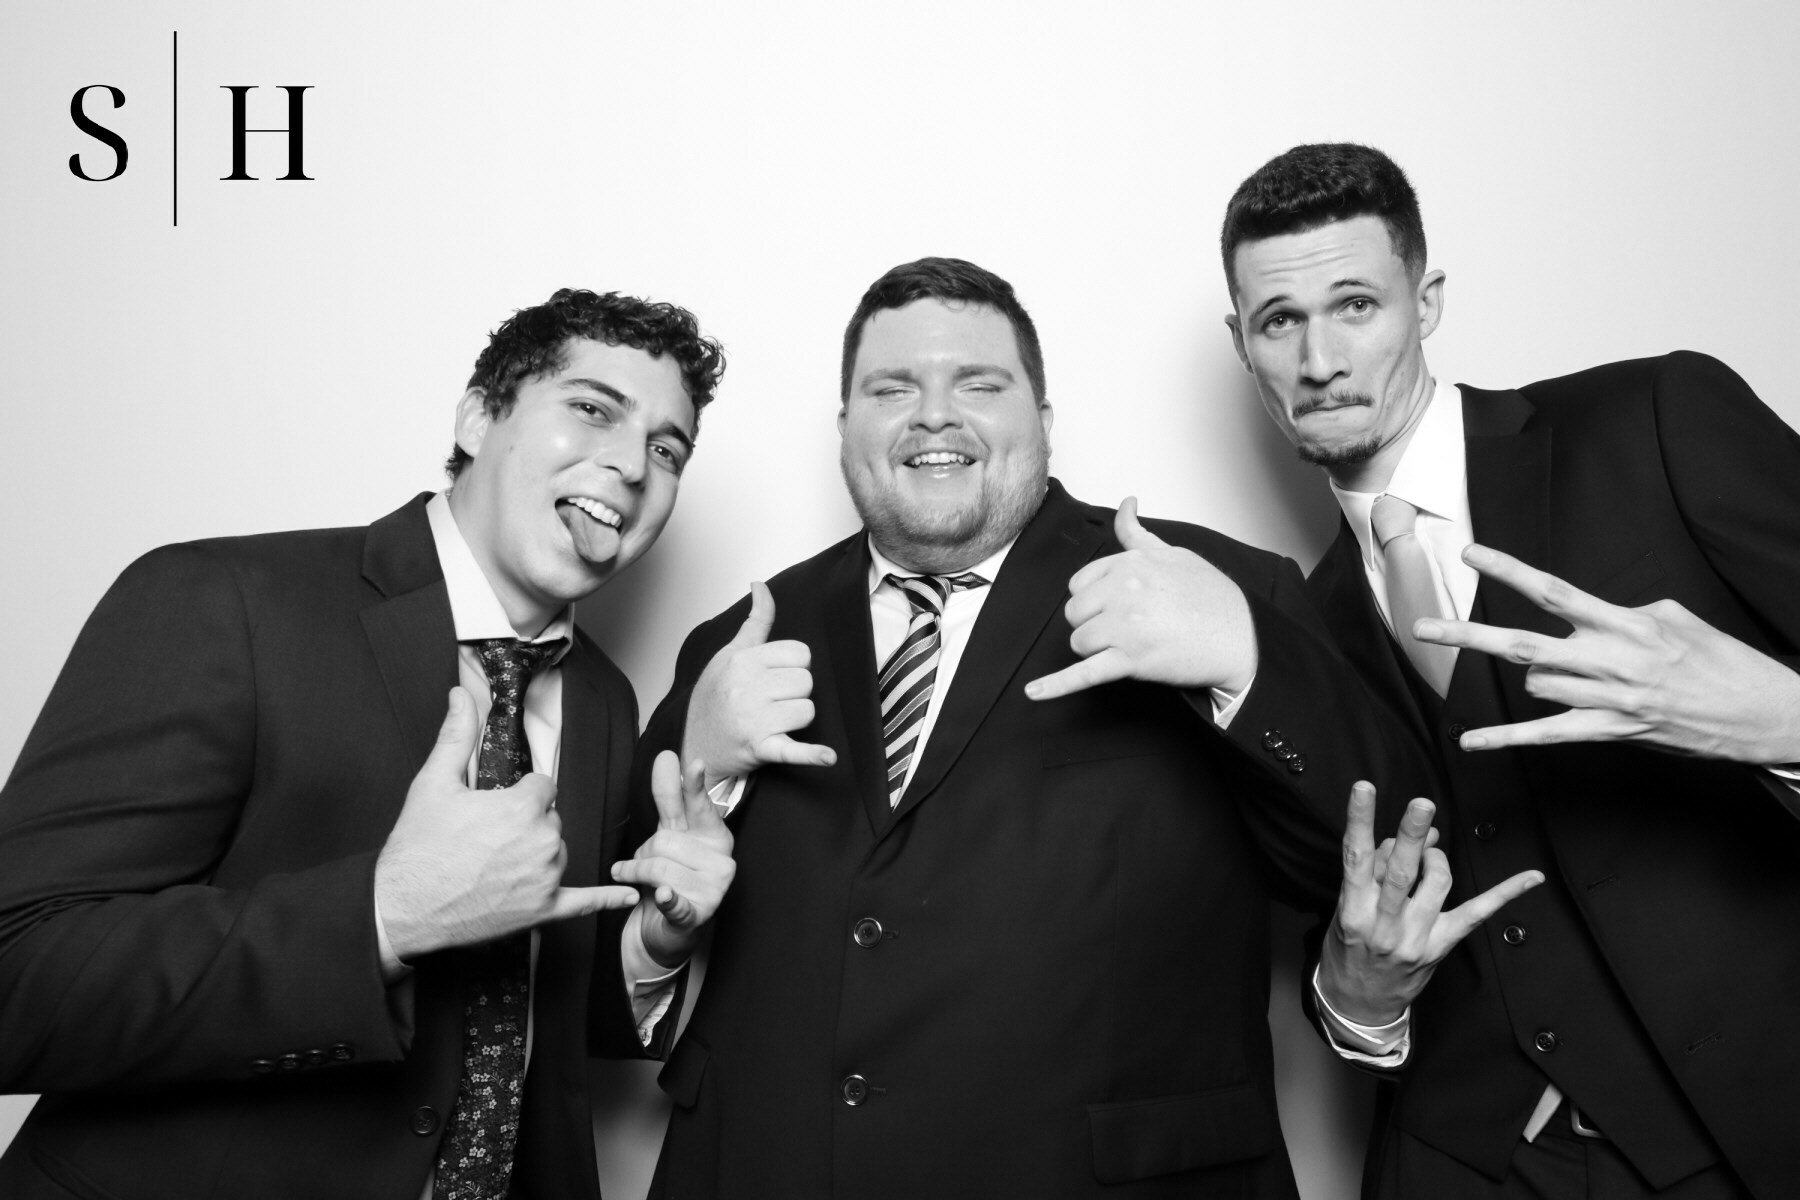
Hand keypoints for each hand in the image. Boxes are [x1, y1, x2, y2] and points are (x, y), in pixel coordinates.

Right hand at [375, 688, 639, 960]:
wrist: (401, 908)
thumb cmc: (417, 846)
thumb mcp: (433, 783)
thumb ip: (456, 736)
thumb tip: (460, 694)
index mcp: (523, 807)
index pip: (543, 787)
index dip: (519, 795)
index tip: (494, 807)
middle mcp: (543, 841)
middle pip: (552, 819)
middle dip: (527, 824)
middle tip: (486, 839)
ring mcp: (546, 879)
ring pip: (559, 852)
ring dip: (539, 854)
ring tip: (495, 865)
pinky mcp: (542, 912)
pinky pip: (583, 903)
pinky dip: (604, 899)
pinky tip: (628, 894)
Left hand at [610, 752, 736, 968]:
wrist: (671, 927)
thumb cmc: (672, 875)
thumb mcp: (670, 834)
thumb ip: (670, 797)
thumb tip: (667, 757)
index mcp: (715, 834)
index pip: (699, 806)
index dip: (693, 786)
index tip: (694, 764)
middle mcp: (721, 859)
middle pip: (664, 840)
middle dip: (642, 852)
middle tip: (638, 864)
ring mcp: (713, 888)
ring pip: (658, 869)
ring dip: (636, 875)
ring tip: (639, 883)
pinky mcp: (699, 914)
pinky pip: (675, 901)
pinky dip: (667, 900)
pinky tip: (664, 896)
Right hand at [684, 582, 835, 786]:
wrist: (696, 744)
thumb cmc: (715, 697)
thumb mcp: (730, 654)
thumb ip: (755, 622)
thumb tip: (760, 585)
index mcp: (743, 661)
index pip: (800, 653)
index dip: (795, 665)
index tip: (778, 676)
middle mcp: (746, 687)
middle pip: (806, 682)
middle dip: (797, 692)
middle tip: (773, 701)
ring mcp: (753, 719)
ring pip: (807, 711)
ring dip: (797, 719)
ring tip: (774, 721)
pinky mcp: (760, 748)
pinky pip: (793, 750)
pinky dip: (811, 755)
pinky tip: (828, 757)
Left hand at [1024, 497, 1256, 700]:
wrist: (1242, 638)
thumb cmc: (1212, 598)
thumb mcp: (1175, 554)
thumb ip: (1138, 534)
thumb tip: (1125, 505)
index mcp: (1130, 564)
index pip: (1080, 583)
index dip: (1095, 599)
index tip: (1117, 606)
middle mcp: (1123, 591)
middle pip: (1075, 613)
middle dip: (1094, 623)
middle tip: (1128, 628)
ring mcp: (1125, 627)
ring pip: (1080, 641)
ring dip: (1098, 649)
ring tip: (1132, 647)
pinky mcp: (1130, 661)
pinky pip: (1083, 674)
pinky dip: (1056, 686)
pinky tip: (1034, 692)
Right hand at [1319, 782, 1541, 1025]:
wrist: (1360, 1003)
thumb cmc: (1349, 947)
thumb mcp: (1347, 909)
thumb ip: (1375, 872)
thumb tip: (1412, 836)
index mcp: (1353, 910)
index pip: (1355, 857)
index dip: (1360, 820)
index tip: (1365, 788)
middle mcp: (1384, 924)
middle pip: (1401, 872)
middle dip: (1411, 836)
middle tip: (1423, 804)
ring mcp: (1416, 937)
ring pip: (1438, 883)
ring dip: (1437, 856)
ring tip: (1430, 850)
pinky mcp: (1442, 946)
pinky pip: (1477, 914)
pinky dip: (1505, 893)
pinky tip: (1532, 876)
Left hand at [1415, 545, 1799, 761]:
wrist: (1762, 712)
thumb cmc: (1720, 660)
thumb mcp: (1675, 618)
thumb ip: (1621, 613)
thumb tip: (1587, 615)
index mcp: (1625, 623)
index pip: (1554, 591)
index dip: (1509, 571)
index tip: (1471, 554)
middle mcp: (1610, 659)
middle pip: (1522, 644)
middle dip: (1468, 635)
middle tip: (1421, 625)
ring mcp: (1608, 699)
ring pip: (1537, 684)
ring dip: (1537, 677)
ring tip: (1572, 674)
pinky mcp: (1611, 732)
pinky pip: (1545, 736)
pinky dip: (1506, 738)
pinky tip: (1471, 741)